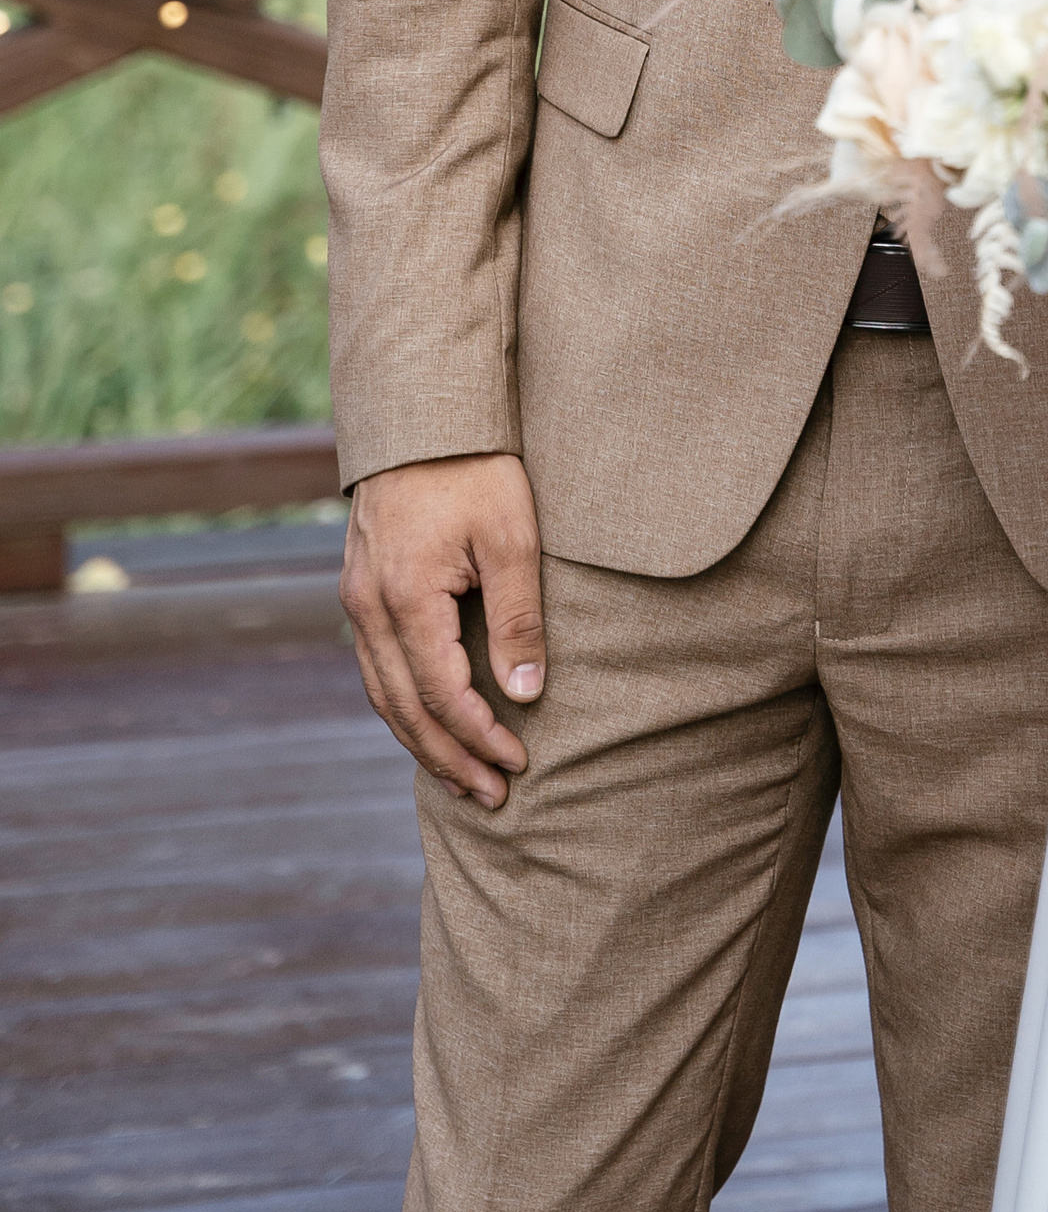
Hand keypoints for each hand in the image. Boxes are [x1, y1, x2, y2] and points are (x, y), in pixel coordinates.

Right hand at [342, 452, 545, 811]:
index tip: (520, 762)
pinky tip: (430, 724)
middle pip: (404, 708)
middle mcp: (368, 607)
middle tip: (494, 795)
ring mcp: (356, 599)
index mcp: (405, 597)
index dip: (480, 735)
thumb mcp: (513, 537)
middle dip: (450, 757)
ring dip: (422, 741)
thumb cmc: (477, 469)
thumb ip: (518, 617)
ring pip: (383, 693)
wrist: (423, 416)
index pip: (442, 693)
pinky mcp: (361, 590)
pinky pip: (376, 668)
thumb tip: (527, 692)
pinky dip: (403, 706)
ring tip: (465, 778)